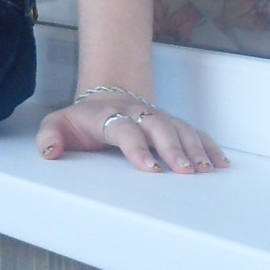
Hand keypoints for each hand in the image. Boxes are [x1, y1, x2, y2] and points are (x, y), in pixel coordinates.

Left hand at [35, 96, 228, 173]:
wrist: (104, 98)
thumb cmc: (80, 120)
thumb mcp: (57, 124)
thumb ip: (49, 136)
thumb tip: (50, 151)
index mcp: (109, 115)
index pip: (125, 129)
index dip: (138, 147)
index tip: (150, 168)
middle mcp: (138, 114)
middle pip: (159, 127)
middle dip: (173, 148)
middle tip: (185, 171)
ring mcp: (157, 117)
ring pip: (180, 128)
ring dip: (195, 148)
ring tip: (206, 170)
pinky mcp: (172, 124)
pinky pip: (194, 132)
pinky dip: (208, 146)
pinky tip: (220, 162)